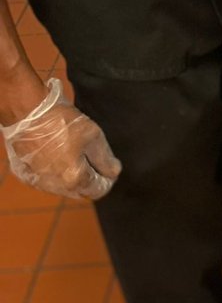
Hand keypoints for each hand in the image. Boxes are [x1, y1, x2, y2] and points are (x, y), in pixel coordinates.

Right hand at [2, 78, 120, 199]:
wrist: (28, 112)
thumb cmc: (61, 121)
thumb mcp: (93, 135)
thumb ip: (105, 158)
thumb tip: (113, 172)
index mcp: (74, 179)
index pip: (98, 190)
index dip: (107, 179)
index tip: (110, 168)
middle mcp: (55, 186)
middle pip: (81, 191)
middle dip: (90, 178)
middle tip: (92, 157)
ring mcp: (38, 182)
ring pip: (63, 187)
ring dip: (71, 175)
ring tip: (73, 152)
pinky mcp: (26, 175)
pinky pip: (46, 180)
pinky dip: (54, 172)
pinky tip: (55, 154)